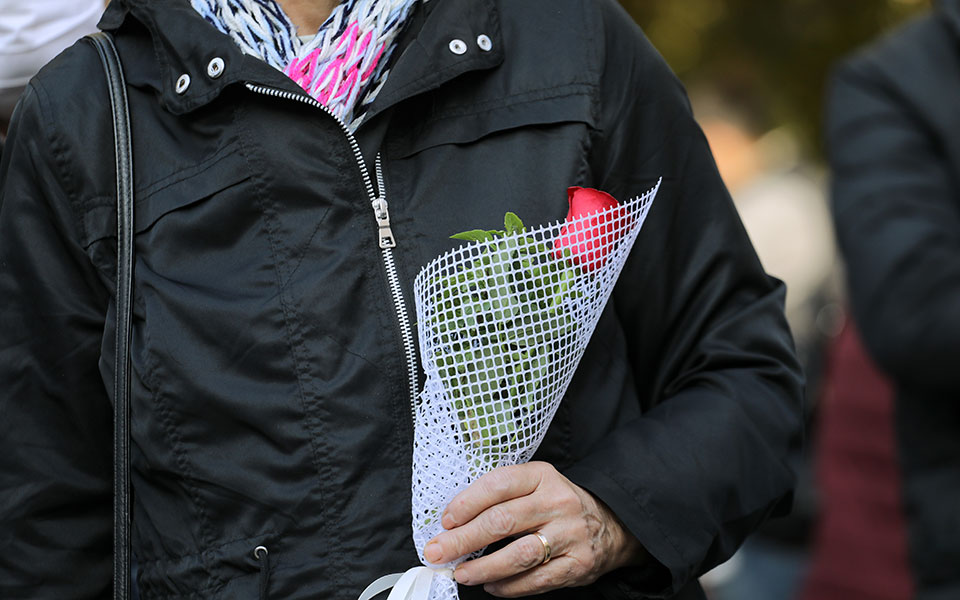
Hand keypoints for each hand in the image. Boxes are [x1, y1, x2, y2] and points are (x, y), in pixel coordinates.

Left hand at [423, 462, 647, 596]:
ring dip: (483, 568)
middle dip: (464, 539)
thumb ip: (502, 496)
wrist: (610, 525)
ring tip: (462, 573)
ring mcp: (569, 534)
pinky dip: (509, 587)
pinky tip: (491, 585)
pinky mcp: (577, 564)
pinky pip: (536, 580)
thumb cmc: (558, 505)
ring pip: (519, 554)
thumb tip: (454, 522)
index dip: (467, 502)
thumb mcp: (535, 485)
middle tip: (439, 551)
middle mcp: (557, 502)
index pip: (499, 484)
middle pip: (502, 521)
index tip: (445, 520)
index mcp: (541, 476)